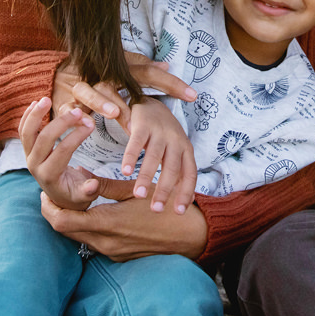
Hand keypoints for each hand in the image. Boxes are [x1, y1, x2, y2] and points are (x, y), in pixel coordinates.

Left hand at [20, 97, 99, 210]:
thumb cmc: (75, 195)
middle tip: (79, 111)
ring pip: (27, 133)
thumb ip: (89, 191)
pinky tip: (36, 103)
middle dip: (62, 123)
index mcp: (49, 176)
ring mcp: (29, 157)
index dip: (77, 136)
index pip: (62, 150)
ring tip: (46, 99)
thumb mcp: (84, 197)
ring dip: (35, 115)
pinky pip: (23, 131)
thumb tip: (93, 185)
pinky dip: (28, 116)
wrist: (60, 198)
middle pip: (43, 139)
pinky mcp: (28, 150)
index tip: (92, 124)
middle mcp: (35, 166)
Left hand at [40, 180, 207, 261]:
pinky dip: (86, 228)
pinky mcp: (119, 256)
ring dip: (70, 221)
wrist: (190, 235)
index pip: (61, 220)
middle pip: (64, 231)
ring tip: (72, 201)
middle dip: (54, 213)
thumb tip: (82, 176)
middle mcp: (105, 242)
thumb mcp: (135, 190)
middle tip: (51, 195)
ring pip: (77, 238)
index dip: (48, 208)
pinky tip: (92, 213)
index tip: (44, 193)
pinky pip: (93, 243)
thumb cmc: (164, 206)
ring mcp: (111, 252)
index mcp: (107, 223)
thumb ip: (105, 185)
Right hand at [53, 52, 196, 123]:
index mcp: (119, 67)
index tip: (192, 94)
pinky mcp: (63, 100)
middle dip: (135, 96)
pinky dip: (73, 114)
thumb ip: (142, 67)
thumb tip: (167, 63)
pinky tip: (82, 123)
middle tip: (150, 115)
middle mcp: (101, 75)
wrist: (55, 71)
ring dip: (102, 102)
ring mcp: (81, 86)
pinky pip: (67, 107)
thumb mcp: (119, 66)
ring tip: (115, 113)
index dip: (170, 82)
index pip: (149, 72)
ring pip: (91, 92)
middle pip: (118, 82)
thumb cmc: (95, 72)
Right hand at [123, 99, 197, 214]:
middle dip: (164, 190)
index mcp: (186, 149)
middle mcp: (176, 140)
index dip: (185, 193)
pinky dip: (130, 157)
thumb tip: (187, 201)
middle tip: (156, 210)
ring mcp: (160, 131)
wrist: (151, 103)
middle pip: (172, 168)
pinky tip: (124, 172)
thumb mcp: (175, 152)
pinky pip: (136, 142)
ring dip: (146, 177)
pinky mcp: (144, 123)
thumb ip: (179, 174)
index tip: (178, 212)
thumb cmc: (164, 135)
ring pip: (154, 157)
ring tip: (138, 195)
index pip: (189, 174)